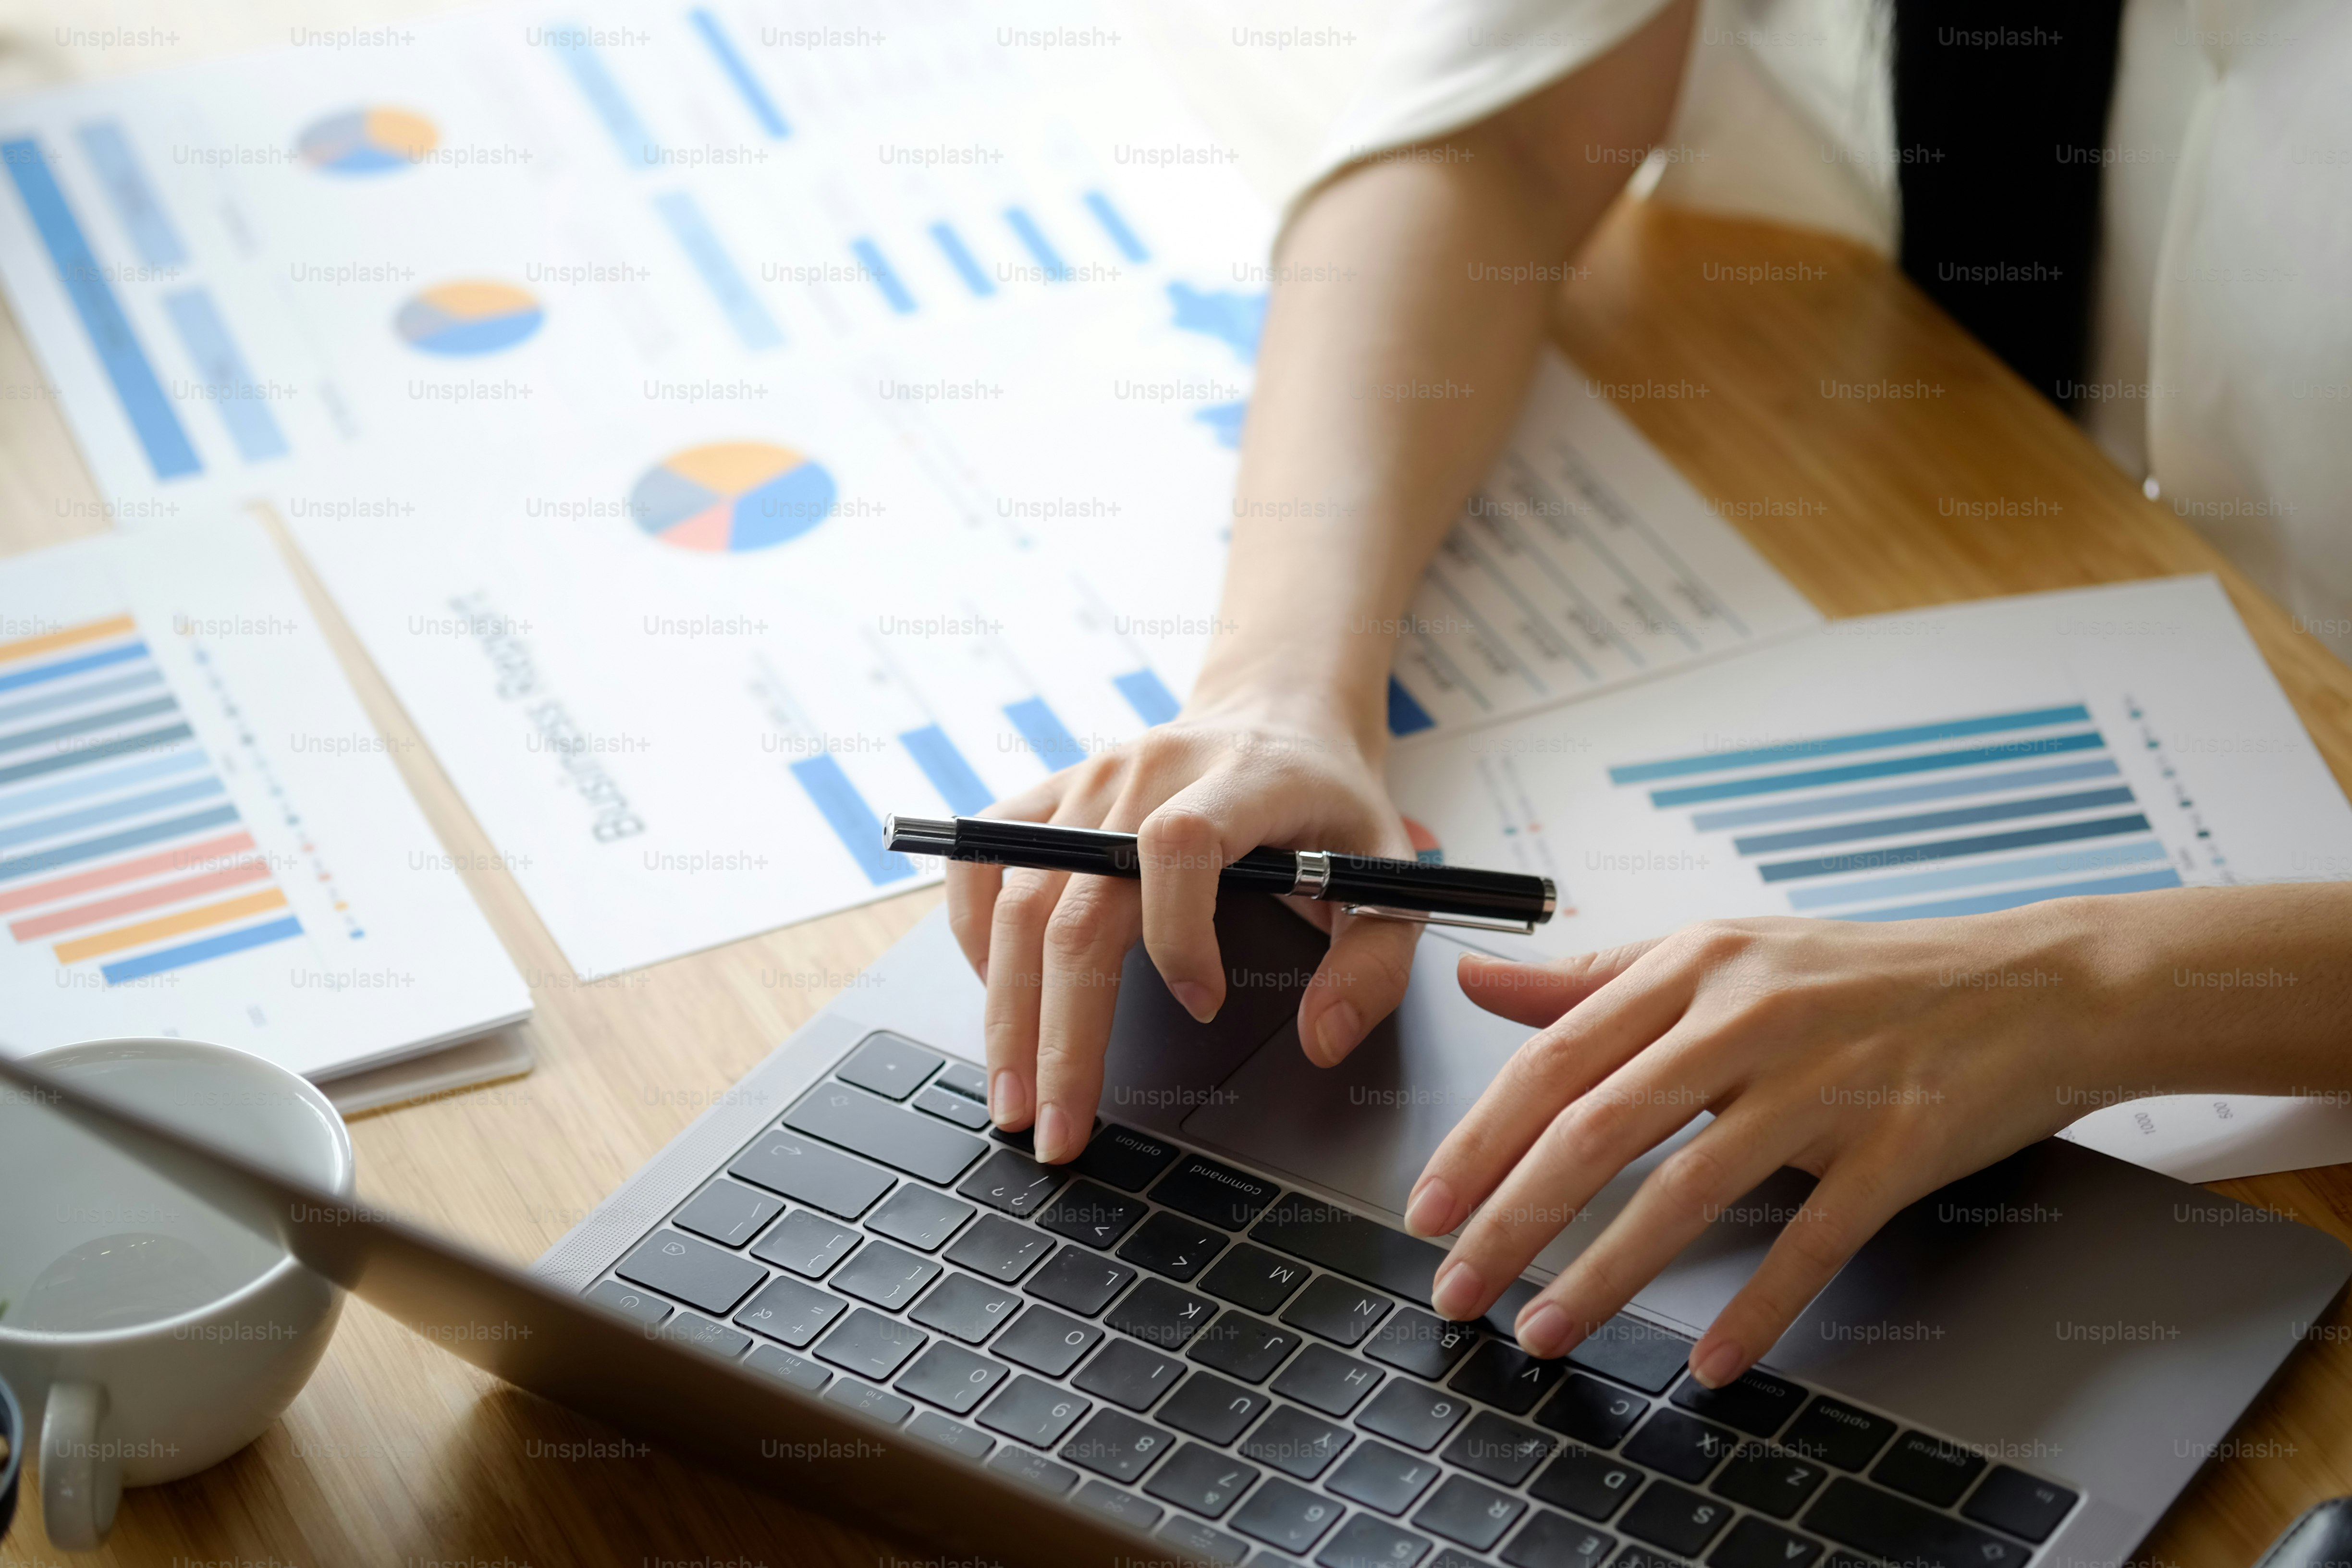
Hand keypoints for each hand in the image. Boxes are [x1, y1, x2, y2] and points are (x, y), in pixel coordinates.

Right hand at [946, 692, 1419, 1163]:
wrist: (1280, 711)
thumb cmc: (1329, 802)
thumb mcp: (1388, 876)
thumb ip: (1373, 966)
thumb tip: (1322, 1041)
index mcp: (1242, 779)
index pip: (1179, 845)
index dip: (1179, 932)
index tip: (1203, 1004)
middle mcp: (1150, 770)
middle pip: (1076, 901)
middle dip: (1059, 1029)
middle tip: (1052, 1125)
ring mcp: (1089, 779)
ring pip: (1018, 896)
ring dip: (1006, 1004)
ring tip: (1011, 1093)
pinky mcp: (1051, 791)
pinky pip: (983, 858)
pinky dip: (974, 931)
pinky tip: (996, 997)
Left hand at [1404, 902, 2141, 1386]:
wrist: (2035, 985)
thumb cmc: (1860, 974)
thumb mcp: (1718, 955)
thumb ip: (1590, 978)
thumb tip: (1475, 978)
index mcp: (1692, 965)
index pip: (1554, 1057)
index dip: (1480, 1139)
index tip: (1426, 1207)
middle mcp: (1748, 1015)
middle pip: (1599, 1128)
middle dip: (1513, 1220)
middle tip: (1456, 1288)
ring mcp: (1825, 1081)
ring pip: (1688, 1191)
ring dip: (1604, 1275)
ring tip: (1544, 1333)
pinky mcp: (1897, 1145)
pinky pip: (1811, 1241)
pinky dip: (1755, 1309)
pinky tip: (1707, 1360)